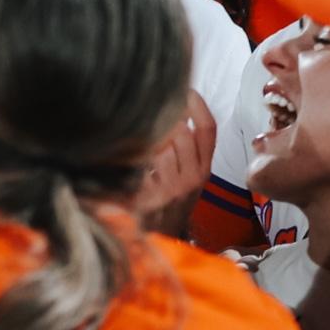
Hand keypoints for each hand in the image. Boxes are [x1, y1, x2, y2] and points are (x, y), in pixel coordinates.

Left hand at [136, 90, 216, 237]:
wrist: (158, 240)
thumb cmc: (167, 203)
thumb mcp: (184, 177)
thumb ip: (182, 148)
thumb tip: (170, 110)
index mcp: (204, 170)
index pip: (208, 129)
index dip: (197, 105)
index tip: (185, 88)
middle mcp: (193, 179)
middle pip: (182, 133)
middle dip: (162, 119)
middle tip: (146, 111)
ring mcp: (173, 190)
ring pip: (159, 146)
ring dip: (143, 137)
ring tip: (132, 135)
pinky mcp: (151, 199)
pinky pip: (140, 165)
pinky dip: (130, 156)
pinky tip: (121, 155)